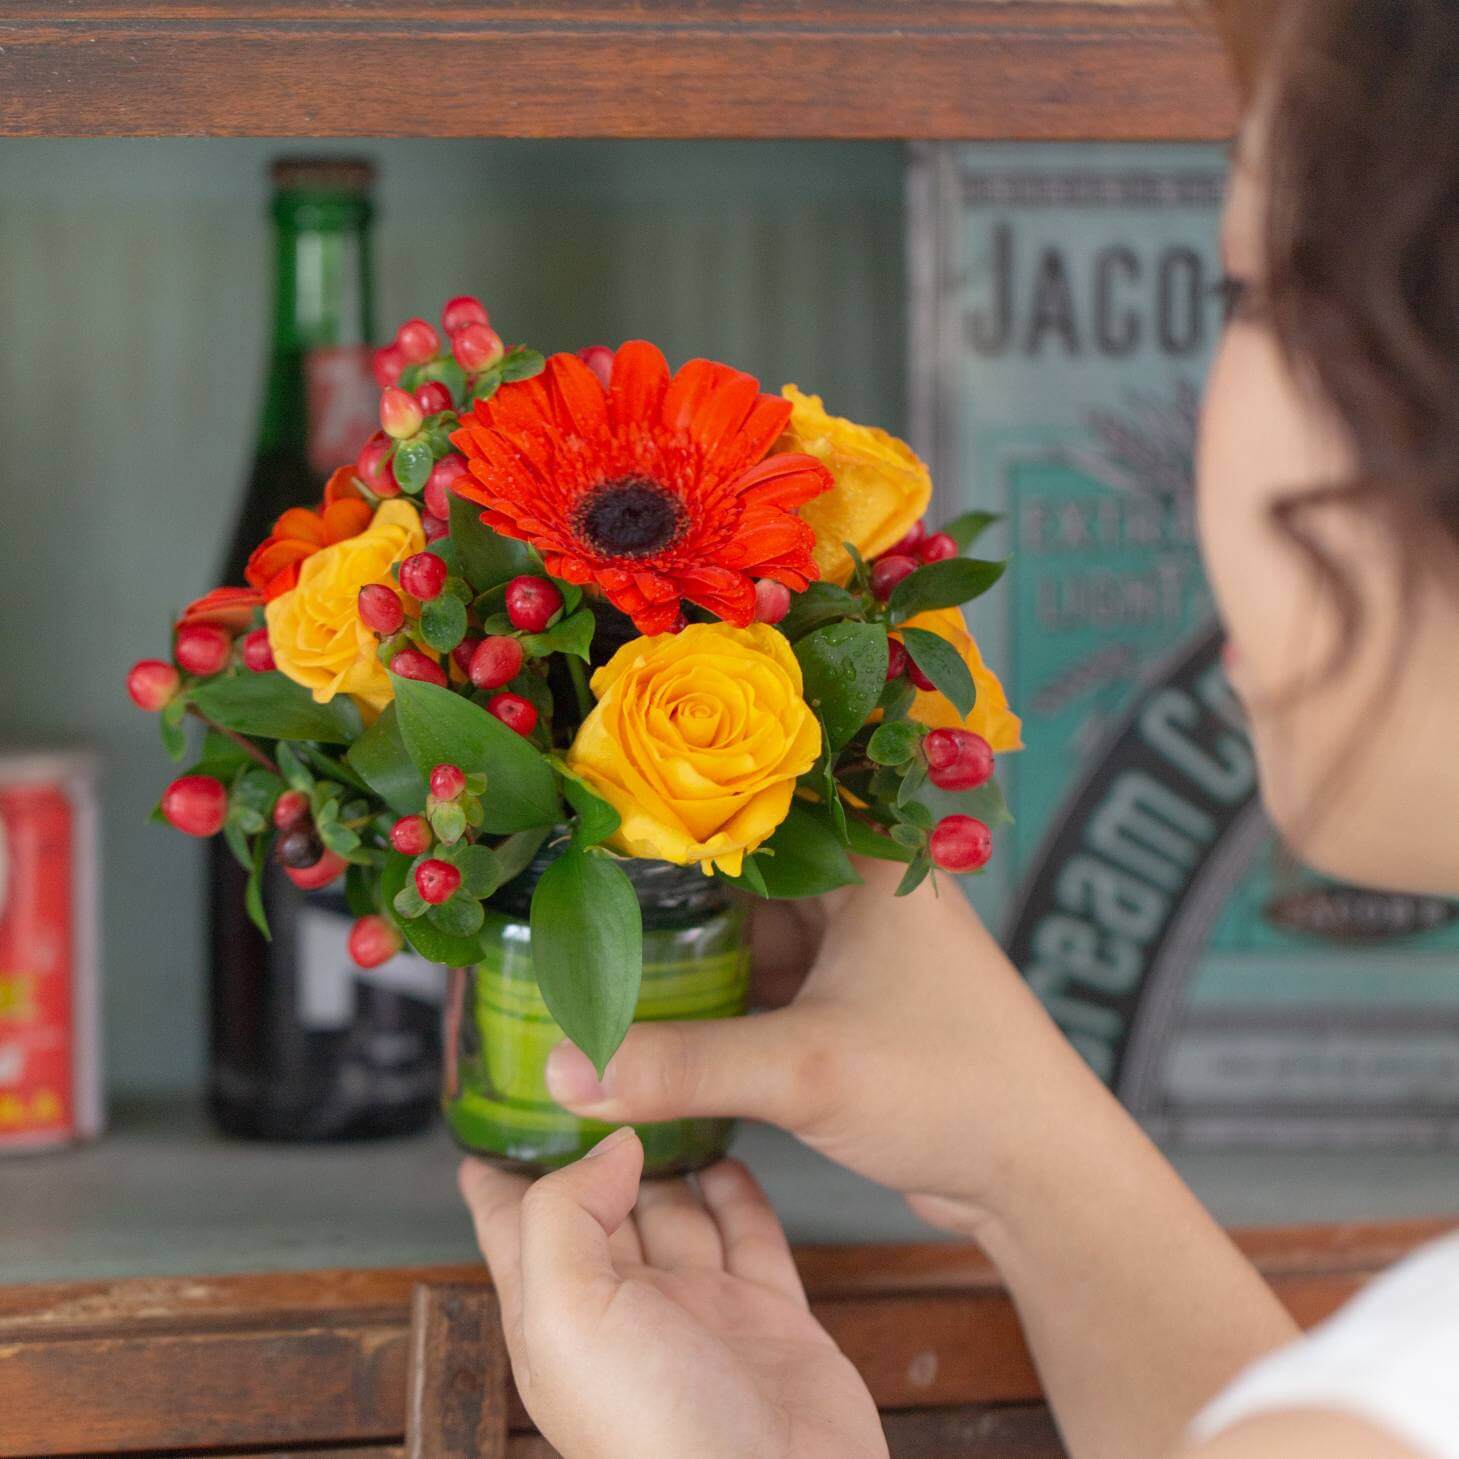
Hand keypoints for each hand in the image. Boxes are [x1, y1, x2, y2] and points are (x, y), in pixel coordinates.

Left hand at [459, 1130, 886, 1458]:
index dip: (503, 1163)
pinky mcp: (769, 1318)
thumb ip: (566, 1214)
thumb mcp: (568, 1317)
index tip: (501, 1095)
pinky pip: (753, 1236)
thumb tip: (610, 1144)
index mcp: (559, 1315)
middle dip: (599, 1141)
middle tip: (606, 1066)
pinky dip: (741, 1192)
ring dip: (673, 1155)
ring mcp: (701, 1312)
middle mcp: (625, 1309)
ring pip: (678, 1210)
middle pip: (602, 1202)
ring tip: (674, 1089)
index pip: (515, 1220)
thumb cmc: (657, 1435)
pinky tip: (732, 1152)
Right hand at [542, 858, 1099, 1226]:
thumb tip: (566, 1071)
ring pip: (749, 934)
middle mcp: (860, 887)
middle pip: (739, 876)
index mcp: (866, 857)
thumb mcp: (803, 1071)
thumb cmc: (952, 1087)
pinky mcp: (852, 1001)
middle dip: (663, 901)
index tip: (581, 838)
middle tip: (572, 911)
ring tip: (599, 962)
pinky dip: (720, 999)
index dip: (664, 821)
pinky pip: (766, 982)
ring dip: (690, 958)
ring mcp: (857, 946)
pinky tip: (659, 1016)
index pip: (746, 812)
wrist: (1040, 1172)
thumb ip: (680, 1067)